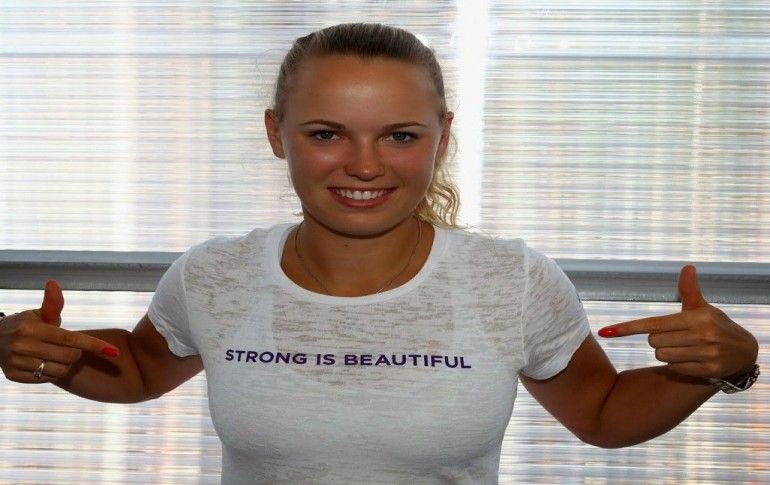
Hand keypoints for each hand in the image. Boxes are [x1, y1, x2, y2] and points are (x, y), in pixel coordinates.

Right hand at [0, 280, 119, 383]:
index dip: (94, 345)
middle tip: (70, 348)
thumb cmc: (25, 325)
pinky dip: (51, 372)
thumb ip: (53, 303)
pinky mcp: (13, 376)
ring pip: (59, 370)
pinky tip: (45, 363)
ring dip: (65, 364)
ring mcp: (16, 362)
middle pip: (69, 357)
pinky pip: (46, 379)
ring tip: (56, 355)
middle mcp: (22, 345)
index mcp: (32, 328)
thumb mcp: (38, 314)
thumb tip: (53, 282)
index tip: (114, 352)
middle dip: (77, 354)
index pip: (71, 339)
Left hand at [597, 265, 758, 379]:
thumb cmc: (716, 325)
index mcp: (695, 317)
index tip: (605, 332)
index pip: (653, 324)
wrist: (745, 352)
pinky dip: (678, 365)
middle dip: (659, 340)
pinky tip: (692, 359)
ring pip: (661, 356)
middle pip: (654, 342)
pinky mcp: (708, 371)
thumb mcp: (703, 308)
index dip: (628, 328)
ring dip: (667, 353)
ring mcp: (705, 354)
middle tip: (677, 336)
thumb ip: (690, 291)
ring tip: (685, 348)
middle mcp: (701, 335)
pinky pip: (674, 369)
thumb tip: (687, 267)